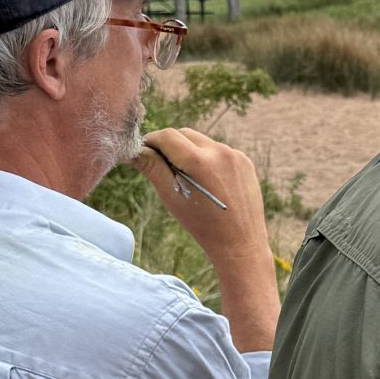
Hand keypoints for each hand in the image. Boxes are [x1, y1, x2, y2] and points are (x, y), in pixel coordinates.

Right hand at [137, 129, 280, 352]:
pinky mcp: (245, 161)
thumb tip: (134, 149)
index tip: (144, 153)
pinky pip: (219, 151)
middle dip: (170, 145)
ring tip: (186, 178)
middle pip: (184, 134)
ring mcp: (236, 155)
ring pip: (202, 141)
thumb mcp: (171, 197)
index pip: (167, 135)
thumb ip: (152, 168)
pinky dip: (208, 159)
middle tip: (162, 166)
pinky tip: (206, 181)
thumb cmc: (201, 225)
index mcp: (199, 161)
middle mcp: (220, 152)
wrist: (240, 244)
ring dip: (190, 151)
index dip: (151, 141)